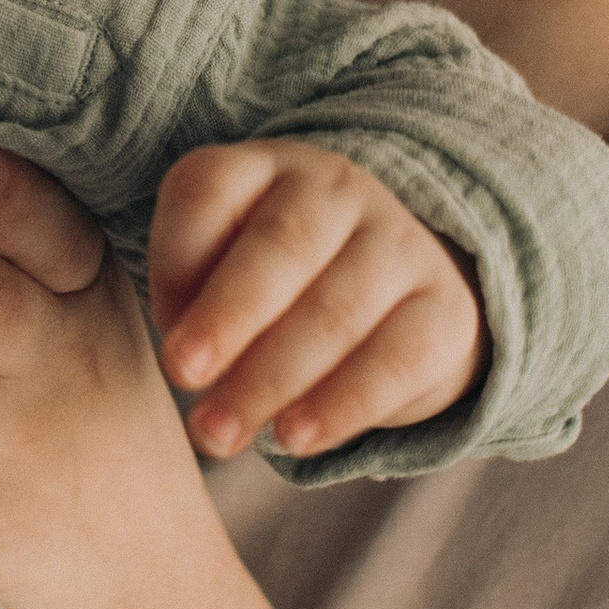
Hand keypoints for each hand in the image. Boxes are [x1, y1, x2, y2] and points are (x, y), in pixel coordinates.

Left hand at [151, 143, 485, 458]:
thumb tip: (186, 359)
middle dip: (226, 319)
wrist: (395, 302)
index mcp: (264, 168)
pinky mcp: (447, 309)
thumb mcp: (219, 270)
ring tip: (222, 434)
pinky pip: (396, 359)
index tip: (162, 335)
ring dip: (271, 378)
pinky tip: (296, 440)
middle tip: (183, 378)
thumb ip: (189, 297)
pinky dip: (341, 405)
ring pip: (335, 310)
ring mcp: (400, 243)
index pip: (208, 189)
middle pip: (280, 246)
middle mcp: (337, 191)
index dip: (174, 259)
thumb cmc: (274, 289)